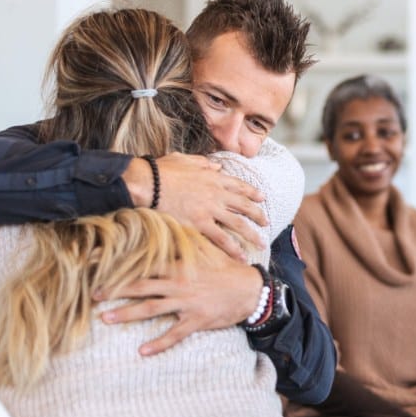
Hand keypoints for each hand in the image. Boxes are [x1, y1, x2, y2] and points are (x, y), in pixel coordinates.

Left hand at [95, 236, 261, 354]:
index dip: (121, 263)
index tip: (99, 264)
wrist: (251, 290)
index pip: (144, 262)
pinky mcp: (196, 320)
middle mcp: (178, 283)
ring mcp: (187, 302)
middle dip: (115, 290)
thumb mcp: (207, 251)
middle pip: (141, 286)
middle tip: (93, 295)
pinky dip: (159, 343)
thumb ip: (186, 243)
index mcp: (179, 266)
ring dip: (127, 314)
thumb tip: (169, 227)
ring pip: (151, 308)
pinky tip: (142, 351)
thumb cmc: (227, 269)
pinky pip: (175, 334)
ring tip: (106, 319)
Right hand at [123, 153, 266, 259]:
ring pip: (238, 224)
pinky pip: (222, 239)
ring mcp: (210, 210)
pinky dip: (233, 249)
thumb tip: (216, 166)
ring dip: (252, 235)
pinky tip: (241, 257)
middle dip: (258, 215)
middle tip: (267, 222)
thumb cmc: (161, 171)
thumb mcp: (185, 160)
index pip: (239, 186)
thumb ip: (203, 163)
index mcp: (213, 178)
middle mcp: (217, 194)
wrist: (148, 183)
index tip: (262, 197)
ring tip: (261, 244)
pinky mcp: (200, 224)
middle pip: (244, 206)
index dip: (252, 192)